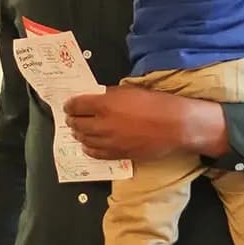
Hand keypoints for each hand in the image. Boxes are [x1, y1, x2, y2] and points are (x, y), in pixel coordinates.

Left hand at [63, 85, 229, 160]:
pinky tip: (87, 147)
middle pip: (77, 124)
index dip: (70, 105)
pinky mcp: (118, 154)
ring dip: (79, 135)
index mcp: (104, 104)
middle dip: (72, 120)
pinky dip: (89, 149)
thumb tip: (99, 98)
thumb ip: (110, 95)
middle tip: (71, 118)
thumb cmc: (156, 103)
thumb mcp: (131, 90)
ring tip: (77, 132)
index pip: (76, 105)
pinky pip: (96, 154)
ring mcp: (109, 142)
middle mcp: (102, 124)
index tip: (68, 105)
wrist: (175, 125)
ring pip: (85, 140)